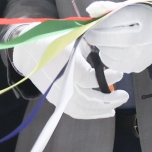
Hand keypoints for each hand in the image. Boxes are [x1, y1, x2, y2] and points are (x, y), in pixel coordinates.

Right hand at [12, 31, 126, 119]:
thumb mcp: (73, 37)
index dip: (107, 78)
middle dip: (108, 99)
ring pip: (81, 109)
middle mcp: (61, 82)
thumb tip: (110, 54)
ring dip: (101, 109)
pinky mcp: (55, 99)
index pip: (89, 78)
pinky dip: (90, 113)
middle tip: (124, 95)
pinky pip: (73, 111)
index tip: (119, 73)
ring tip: (116, 104)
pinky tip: (104, 111)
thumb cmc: (54, 40)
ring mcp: (57, 94)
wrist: (27, 50)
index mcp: (66, 64)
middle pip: (87, 99)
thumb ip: (91, 48)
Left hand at [83, 1, 151, 73]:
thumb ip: (107, 8)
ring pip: (122, 56)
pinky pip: (124, 67)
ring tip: (101, 45)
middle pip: (123, 40)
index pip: (121, 19)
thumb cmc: (136, 15)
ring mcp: (151, 51)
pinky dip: (112, 61)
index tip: (91, 26)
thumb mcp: (124, 6)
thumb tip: (91, 10)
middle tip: (91, 37)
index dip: (102, 24)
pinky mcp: (145, 63)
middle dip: (101, 39)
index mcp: (147, 14)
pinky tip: (109, 53)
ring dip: (105, 51)